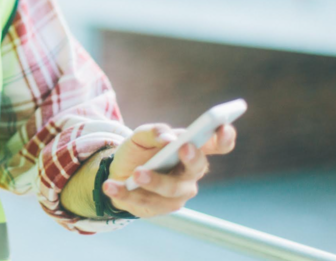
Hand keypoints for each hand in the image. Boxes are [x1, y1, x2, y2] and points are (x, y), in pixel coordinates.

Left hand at [103, 123, 236, 217]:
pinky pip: (143, 202)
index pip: (217, 144)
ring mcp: (177, 193)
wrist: (117, 173)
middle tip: (182, 147)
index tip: (222, 126)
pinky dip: (125, 193)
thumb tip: (168, 137)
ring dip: (154, 180)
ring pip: (170, 189)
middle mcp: (190, 173)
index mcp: (192, 149)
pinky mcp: (159, 208)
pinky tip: (111, 186)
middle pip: (197, 167)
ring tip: (136, 173)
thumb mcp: (140, 136)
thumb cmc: (138, 152)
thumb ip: (153, 132)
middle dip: (191, 158)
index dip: (224, 137)